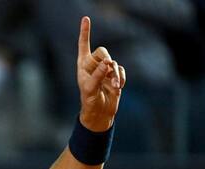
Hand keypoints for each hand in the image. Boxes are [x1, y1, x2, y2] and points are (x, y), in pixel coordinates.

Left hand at [76, 16, 125, 131]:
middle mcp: (94, 65)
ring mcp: (105, 70)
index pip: (83, 45)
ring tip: (114, 86)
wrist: (100, 113)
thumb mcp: (90, 89)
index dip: (85, 32)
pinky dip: (121, 78)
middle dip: (106, 61)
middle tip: (107, 71)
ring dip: (115, 73)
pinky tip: (118, 87)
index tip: (86, 18)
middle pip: (103, 51)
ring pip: (114, 62)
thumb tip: (108, 62)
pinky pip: (121, 70)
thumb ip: (98, 74)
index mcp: (83, 65)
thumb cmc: (89, 101)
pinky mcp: (115, 76)